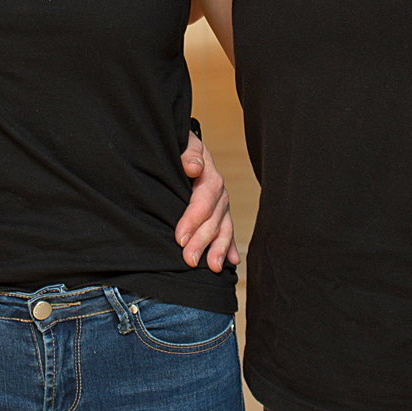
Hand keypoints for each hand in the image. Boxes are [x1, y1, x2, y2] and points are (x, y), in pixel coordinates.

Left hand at [175, 131, 238, 272]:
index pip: (204, 201)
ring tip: (214, 267)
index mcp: (209, 175)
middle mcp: (219, 192)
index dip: (192, 220)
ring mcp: (221, 205)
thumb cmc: (179, 146)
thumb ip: (188, 153)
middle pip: (214, 219)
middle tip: (190, 260)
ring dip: (219, 249)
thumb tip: (193, 167)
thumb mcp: (183, 142)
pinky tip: (232, 261)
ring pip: (223, 228)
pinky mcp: (220, 214)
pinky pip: (227, 231)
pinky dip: (230, 247)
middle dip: (202, 241)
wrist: (184, 147)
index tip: (180, 237)